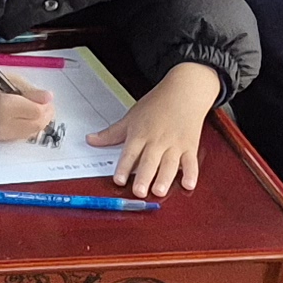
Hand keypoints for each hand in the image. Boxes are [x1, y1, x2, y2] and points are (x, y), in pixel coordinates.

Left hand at [93, 63, 223, 196]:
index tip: (119, 180)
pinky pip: (191, 162)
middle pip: (149, 161)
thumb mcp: (131, 117)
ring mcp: (175, 144)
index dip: (124, 167)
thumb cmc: (157, 104)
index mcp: (140, 135)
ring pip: (170, 164)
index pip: (130, 153)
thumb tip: (91, 140)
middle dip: (144, 177)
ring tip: (160, 191)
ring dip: (165, 178)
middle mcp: (157, 141)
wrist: (185, 91)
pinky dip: (191, 173)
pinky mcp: (190, 146)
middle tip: (139, 191)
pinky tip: (189, 184)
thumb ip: (111, 134)